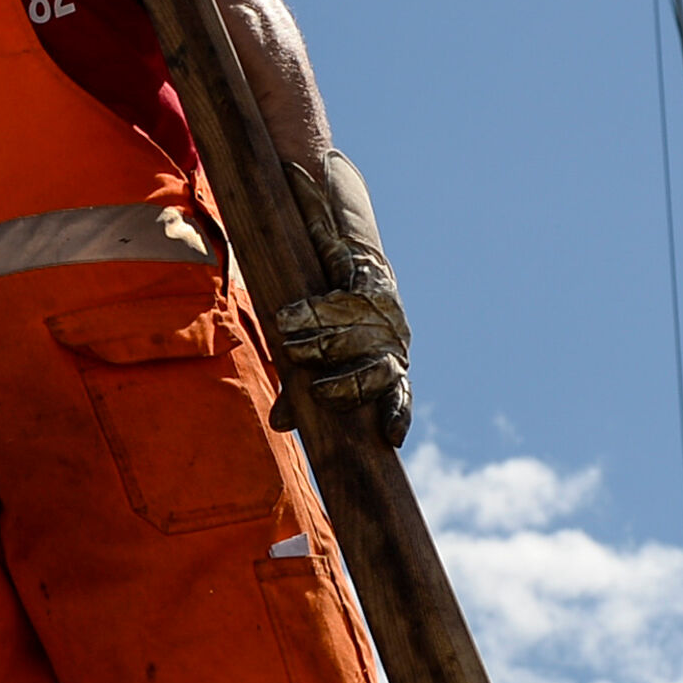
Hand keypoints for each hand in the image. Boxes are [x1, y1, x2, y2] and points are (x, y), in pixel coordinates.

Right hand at [270, 150, 411, 446]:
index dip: (398, 414)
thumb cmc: (325, 319)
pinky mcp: (368, 275)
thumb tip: (282, 424)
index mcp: (386, 362)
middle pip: (379, 370)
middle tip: (319, 391)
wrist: (338, 244)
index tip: (392, 438)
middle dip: (351, 384)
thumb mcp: (313, 360)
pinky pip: (345, 298)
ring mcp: (384, 309)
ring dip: (322, 342)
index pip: (400, 395)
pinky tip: (290, 316)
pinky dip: (317, 309)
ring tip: (287, 344)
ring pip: (357, 335)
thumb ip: (300, 393)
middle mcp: (392, 338)